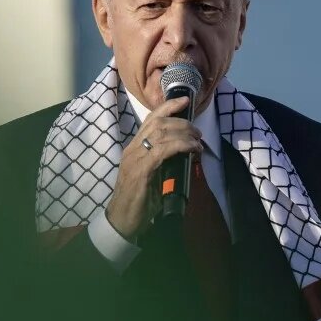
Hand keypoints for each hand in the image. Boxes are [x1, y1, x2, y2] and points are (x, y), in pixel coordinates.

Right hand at [105, 97, 202, 239]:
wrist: (122, 219)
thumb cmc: (137, 200)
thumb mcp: (150, 175)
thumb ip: (160, 161)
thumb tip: (181, 153)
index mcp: (134, 148)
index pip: (150, 119)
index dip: (168, 106)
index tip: (185, 100)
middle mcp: (133, 149)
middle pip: (158, 122)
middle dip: (182, 122)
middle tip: (198, 132)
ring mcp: (136, 158)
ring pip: (162, 133)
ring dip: (185, 133)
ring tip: (198, 141)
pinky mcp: (142, 170)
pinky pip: (163, 149)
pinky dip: (181, 145)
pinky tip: (191, 149)